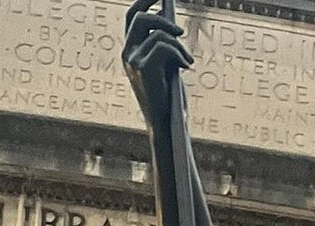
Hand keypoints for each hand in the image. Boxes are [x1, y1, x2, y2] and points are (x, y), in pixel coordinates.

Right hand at [123, 0, 190, 127]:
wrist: (165, 123)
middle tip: (180, 27)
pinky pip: (164, 46)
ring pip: (157, 33)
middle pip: (140, 17)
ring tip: (187, 61)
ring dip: (178, 44)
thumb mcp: (166, 67)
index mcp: (130, 50)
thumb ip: (164, 47)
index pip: (133, 16)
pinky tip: (187, 66)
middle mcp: (127, 52)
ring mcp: (133, 59)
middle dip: (160, 15)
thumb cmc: (168, 97)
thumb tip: (173, 27)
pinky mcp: (143, 67)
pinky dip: (179, 54)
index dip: (144, 0)